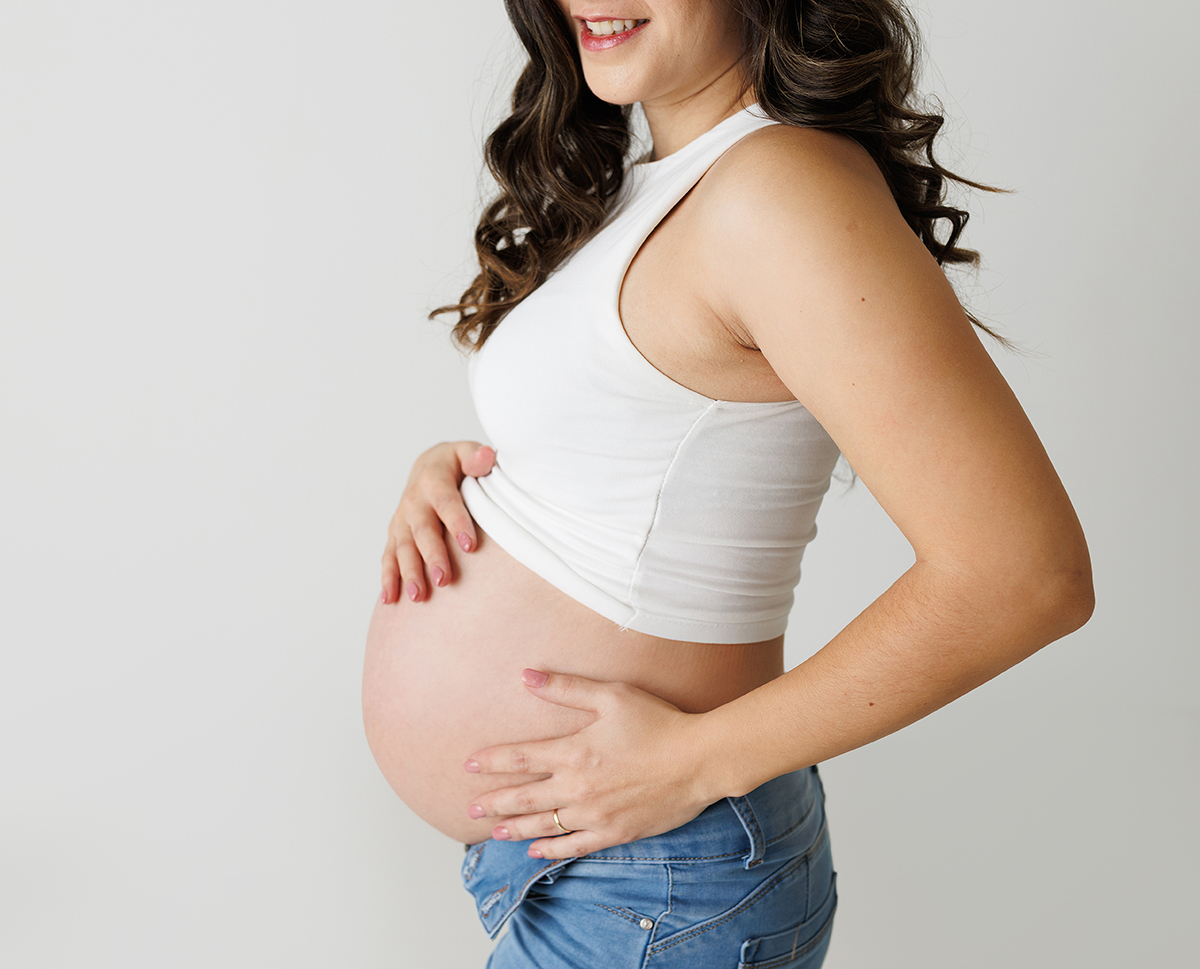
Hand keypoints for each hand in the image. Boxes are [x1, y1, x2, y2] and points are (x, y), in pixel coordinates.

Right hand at [380, 441, 494, 603]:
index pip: (447, 503)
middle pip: (423, 531)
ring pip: (403, 548)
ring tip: (419, 596)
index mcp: (434, 480)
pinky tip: (390, 599)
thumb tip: (486, 457)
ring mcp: (402, 520)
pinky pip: (389, 557)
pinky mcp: (395, 534)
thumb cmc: (456, 464)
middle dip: (432, 556)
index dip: (458, 523)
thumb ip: (477, 458)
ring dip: (409, 572)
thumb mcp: (467, 452)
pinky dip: (388, 578)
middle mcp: (414, 501)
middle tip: (444, 580)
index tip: (470, 546)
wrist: (428, 466)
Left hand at [463, 670, 714, 859]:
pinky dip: (551, 850)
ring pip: (543, 825)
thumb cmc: (658, 722)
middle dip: (494, 802)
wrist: (698, 760)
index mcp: (573, 751)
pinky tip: (536, 852)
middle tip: (470, 809)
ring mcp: (594, 814)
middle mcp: (576, 787)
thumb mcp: (611, 695)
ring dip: (514, 828)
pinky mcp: (613, 832)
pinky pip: (573, 846)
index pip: (520, 758)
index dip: (492, 761)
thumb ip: (566, 689)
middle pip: (523, 797)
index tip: (468, 765)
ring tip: (493, 832)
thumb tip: (526, 676)